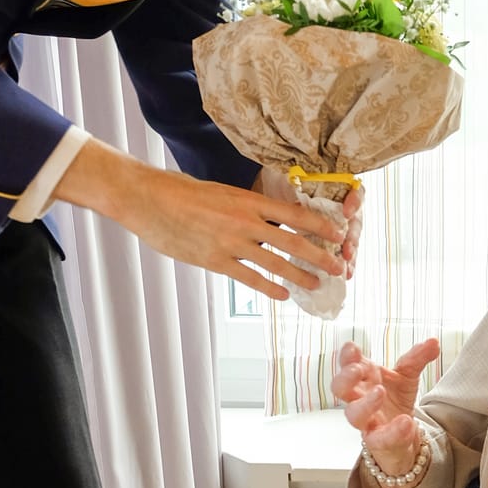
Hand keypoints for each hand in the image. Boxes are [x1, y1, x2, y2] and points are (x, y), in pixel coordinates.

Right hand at [56, 138, 346, 301]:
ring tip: (316, 285)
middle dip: (319, 256)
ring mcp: (230, 243)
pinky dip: (268, 287)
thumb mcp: (221, 192)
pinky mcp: (214, 261)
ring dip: (299, 276)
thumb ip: (245, 206)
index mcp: (248, 200)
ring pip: (275, 263)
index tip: (339, 234)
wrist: (148, 199)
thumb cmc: (182, 192)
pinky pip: (249, 278)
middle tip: (338, 267)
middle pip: (293, 241)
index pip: (294, 213)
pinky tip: (283, 295)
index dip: (320, 225)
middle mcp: (245, 221)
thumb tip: (266, 218)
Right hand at [332, 337, 439, 478]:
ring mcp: (366, 420)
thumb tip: (433, 342)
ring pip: (353, 414)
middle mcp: (359, 398)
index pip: (347, 364)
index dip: (346, 356)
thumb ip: (417, 358)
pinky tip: (405, 422)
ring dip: (365, 403)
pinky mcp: (377, 441)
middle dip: (345, 377)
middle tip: (358, 369)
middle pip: (340, 388)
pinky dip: (392, 431)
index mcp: (364, 378)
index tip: (352, 348)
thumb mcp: (408, 375)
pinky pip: (378, 439)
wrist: (403, 432)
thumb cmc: (395, 398)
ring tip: (381, 392)